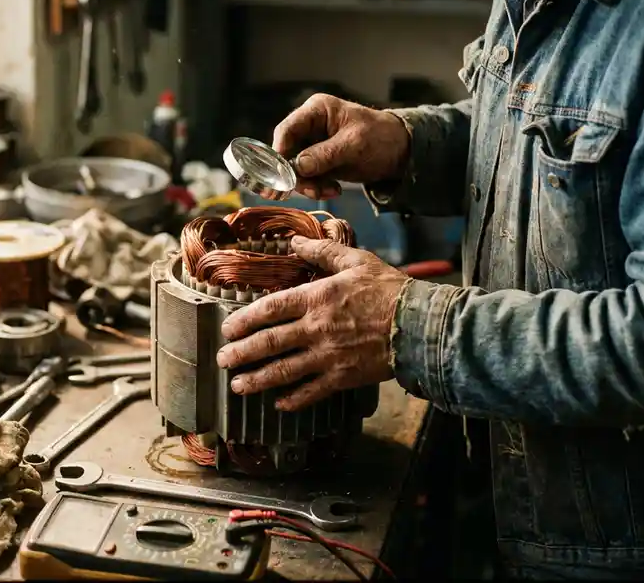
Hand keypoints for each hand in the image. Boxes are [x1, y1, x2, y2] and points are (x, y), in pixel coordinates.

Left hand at [215, 236, 408, 410]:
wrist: (421, 324)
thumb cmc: (389, 289)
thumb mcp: (355, 261)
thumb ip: (321, 252)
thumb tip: (295, 240)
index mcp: (316, 298)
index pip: (270, 310)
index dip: (244, 320)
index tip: (227, 328)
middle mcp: (316, 329)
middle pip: (269, 343)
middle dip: (242, 353)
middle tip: (223, 360)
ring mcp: (328, 356)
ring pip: (284, 371)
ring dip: (257, 380)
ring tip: (238, 386)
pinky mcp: (343, 377)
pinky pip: (312, 392)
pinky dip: (293, 399)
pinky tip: (278, 403)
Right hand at [273, 93, 410, 199]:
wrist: (401, 152)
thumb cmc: (381, 137)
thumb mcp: (355, 145)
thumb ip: (325, 154)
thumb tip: (297, 166)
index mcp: (317, 110)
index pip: (287, 129)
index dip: (280, 152)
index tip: (282, 175)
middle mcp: (310, 126)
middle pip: (287, 152)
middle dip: (297, 175)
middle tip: (312, 190)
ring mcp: (314, 145)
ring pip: (295, 169)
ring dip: (309, 185)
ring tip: (330, 191)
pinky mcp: (320, 162)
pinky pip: (308, 178)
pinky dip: (317, 188)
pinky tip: (334, 190)